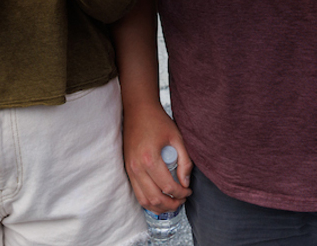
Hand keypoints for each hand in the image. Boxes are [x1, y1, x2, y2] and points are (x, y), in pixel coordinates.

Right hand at [123, 98, 191, 212]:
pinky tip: (159, 199)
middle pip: (155, 198)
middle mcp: (137, 167)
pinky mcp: (127, 169)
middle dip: (172, 204)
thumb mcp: (177, 137)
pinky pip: (137, 193)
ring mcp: (130, 170)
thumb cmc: (157, 121)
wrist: (138, 110)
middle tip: (182, 200)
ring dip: (159, 207)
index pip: (168, 186)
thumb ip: (184, 161)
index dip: (181, 193)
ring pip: (144, 200)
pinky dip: (149, 201)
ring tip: (172, 203)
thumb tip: (185, 182)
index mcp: (150, 159)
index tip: (188, 191)